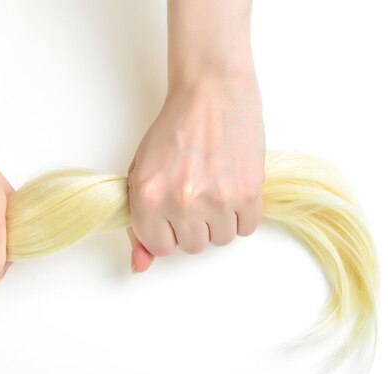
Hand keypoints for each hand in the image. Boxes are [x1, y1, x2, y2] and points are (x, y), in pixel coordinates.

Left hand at [126, 75, 265, 272]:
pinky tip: (232, 186)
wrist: (211, 92)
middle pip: (192, 246)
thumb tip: (140, 267)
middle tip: (195, 192)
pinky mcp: (249, 192)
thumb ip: (138, 223)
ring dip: (218, 221)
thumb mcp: (142, 173)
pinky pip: (246, 228)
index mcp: (148, 198)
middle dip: (192, 225)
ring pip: (220, 240)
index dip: (167, 230)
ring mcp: (217, 199)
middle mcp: (181, 202)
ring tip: (214, 187)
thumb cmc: (173, 130)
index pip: (160, 247)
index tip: (172, 211)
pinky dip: (241, 213)